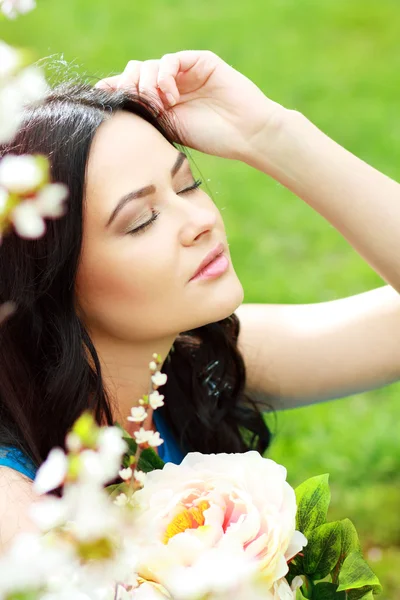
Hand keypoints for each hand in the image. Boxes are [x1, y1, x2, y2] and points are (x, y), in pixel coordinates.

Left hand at [95, 51, 286, 161]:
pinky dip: (164, 76)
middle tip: (134, 102)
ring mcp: (185, 73)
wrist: (246, 134)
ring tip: (157, 104)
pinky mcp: (200, 62)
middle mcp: (171, 85)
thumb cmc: (212, 139)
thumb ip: (145, 115)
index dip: (114, 89)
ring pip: (150, 66)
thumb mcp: (170, 130)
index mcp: (162, 103)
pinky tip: (169, 95)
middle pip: (135, 72)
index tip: (99, 97)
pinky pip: (171, 60)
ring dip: (146, 84)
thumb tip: (111, 110)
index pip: (131, 89)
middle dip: (128, 85)